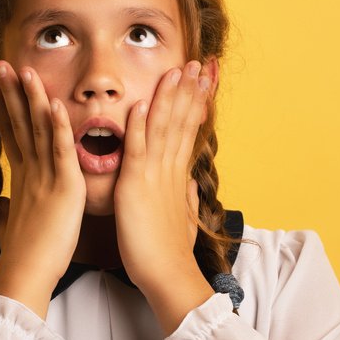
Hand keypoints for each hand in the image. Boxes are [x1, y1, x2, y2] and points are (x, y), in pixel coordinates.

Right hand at [0, 61, 85, 299]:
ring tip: (25, 71)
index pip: (10, 132)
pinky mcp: (63, 187)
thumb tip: (3, 207)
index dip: (2, 106)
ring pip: (37, 129)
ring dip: (31, 98)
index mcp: (22, 177)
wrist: (26, 274)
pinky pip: (59, 150)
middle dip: (8, 91)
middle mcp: (30, 171)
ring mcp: (44, 176)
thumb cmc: (24, 255)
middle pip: (17, 122)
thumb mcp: (15, 223)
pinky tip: (54, 104)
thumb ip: (11, 209)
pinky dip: (57, 126)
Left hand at [112, 59, 211, 295]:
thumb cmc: (171, 251)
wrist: (169, 276)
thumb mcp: (182, 218)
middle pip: (182, 121)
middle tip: (199, 62)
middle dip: (190, 90)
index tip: (203, 79)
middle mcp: (169, 170)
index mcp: (177, 175)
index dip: (195, 102)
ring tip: (177, 71)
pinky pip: (137, 151)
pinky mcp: (136, 187)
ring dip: (169, 98)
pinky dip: (139, 127)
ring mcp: (154, 176)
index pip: (188, 129)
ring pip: (163, 128)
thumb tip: (191, 184)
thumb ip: (185, 196)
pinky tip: (141, 104)